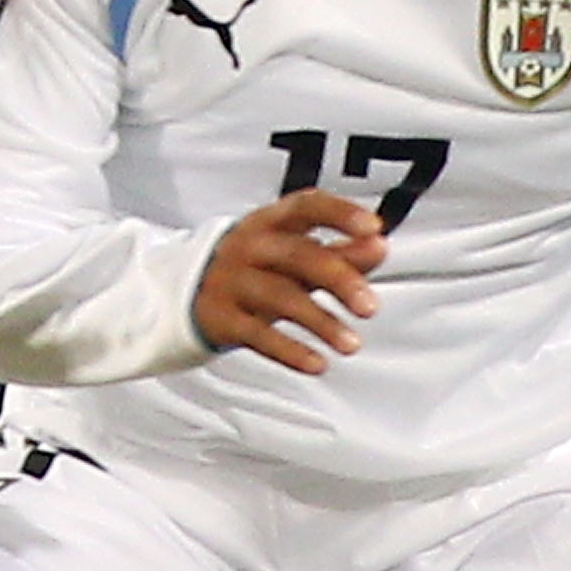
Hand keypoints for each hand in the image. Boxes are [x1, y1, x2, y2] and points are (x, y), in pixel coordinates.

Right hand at [193, 192, 386, 372]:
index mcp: (272, 222)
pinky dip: (290, 351)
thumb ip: (342, 251)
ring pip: (280, 297)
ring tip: (351, 344)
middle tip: (369, 307)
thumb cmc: (257, 268)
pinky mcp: (222, 318)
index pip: (307, 207)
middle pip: (298, 255)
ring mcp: (233, 281)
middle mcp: (251, 246)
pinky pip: (257, 335)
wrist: (191, 292)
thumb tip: (379, 246)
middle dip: (339, 280)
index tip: (373, 229)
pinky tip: (317, 363)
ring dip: (321, 323)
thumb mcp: (298, 254)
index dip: (341, 214)